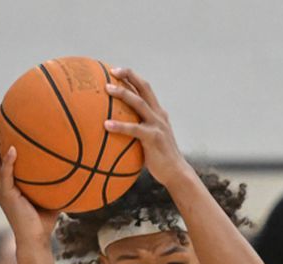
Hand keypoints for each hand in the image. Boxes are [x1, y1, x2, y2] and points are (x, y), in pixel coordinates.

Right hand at [0, 126, 59, 242]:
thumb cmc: (44, 222)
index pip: (1, 163)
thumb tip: (73, 172)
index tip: (3, 129)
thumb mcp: (50, 199)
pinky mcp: (6, 196)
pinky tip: (13, 150)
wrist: (36, 240)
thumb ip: (55, 185)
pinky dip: (9, 162)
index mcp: (9, 186)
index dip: (0, 147)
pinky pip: (6, 175)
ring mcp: (2, 191)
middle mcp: (1, 187)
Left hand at [104, 68, 187, 188]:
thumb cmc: (160, 161)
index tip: (115, 71)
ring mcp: (157, 125)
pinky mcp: (154, 137)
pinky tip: (106, 125)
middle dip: (129, 75)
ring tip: (106, 89)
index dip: (132, 77)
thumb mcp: (150, 141)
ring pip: (138, 102)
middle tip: (111, 70)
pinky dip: (119, 126)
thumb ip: (137, 132)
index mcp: (158, 113)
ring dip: (122, 93)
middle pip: (144, 87)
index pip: (145, 89)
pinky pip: (134, 129)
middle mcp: (159, 115)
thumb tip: (116, 132)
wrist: (176, 174)